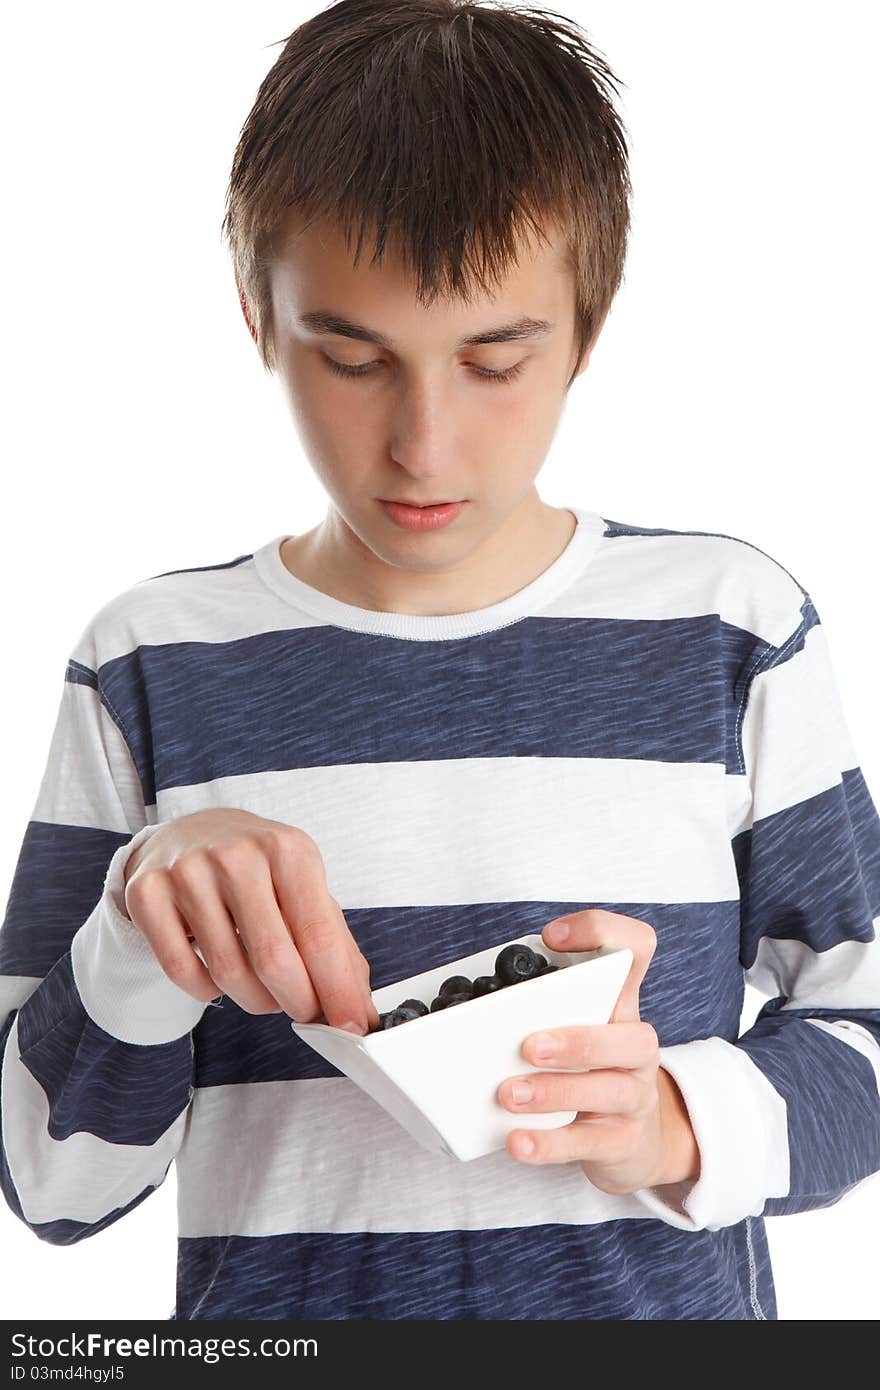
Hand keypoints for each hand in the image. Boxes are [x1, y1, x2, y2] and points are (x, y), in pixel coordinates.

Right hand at [122, 807, 378, 1033]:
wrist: (189, 832)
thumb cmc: (257, 867)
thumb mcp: (303, 884)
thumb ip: (334, 942)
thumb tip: (357, 1006)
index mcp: (287, 848)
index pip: (319, 935)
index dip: (337, 989)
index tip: (350, 1023)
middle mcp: (236, 854)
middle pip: (273, 959)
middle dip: (297, 1001)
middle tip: (304, 1012)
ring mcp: (187, 871)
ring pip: (229, 972)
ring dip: (256, 999)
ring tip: (265, 991)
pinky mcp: (147, 893)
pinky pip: (181, 971)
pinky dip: (208, 991)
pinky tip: (220, 979)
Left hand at [497, 909, 699, 1195]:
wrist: (631, 1141)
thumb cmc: (587, 1072)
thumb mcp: (576, 1029)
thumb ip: (539, 1007)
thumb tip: (465, 1001)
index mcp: (619, 1005)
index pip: (634, 948)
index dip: (601, 933)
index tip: (551, 938)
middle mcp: (636, 1046)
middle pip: (632, 1035)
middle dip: (578, 1041)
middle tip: (528, 1047)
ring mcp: (635, 1095)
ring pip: (610, 1090)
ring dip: (555, 1091)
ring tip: (508, 1095)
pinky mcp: (623, 1140)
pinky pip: (589, 1143)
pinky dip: (549, 1144)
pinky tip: (517, 1141)